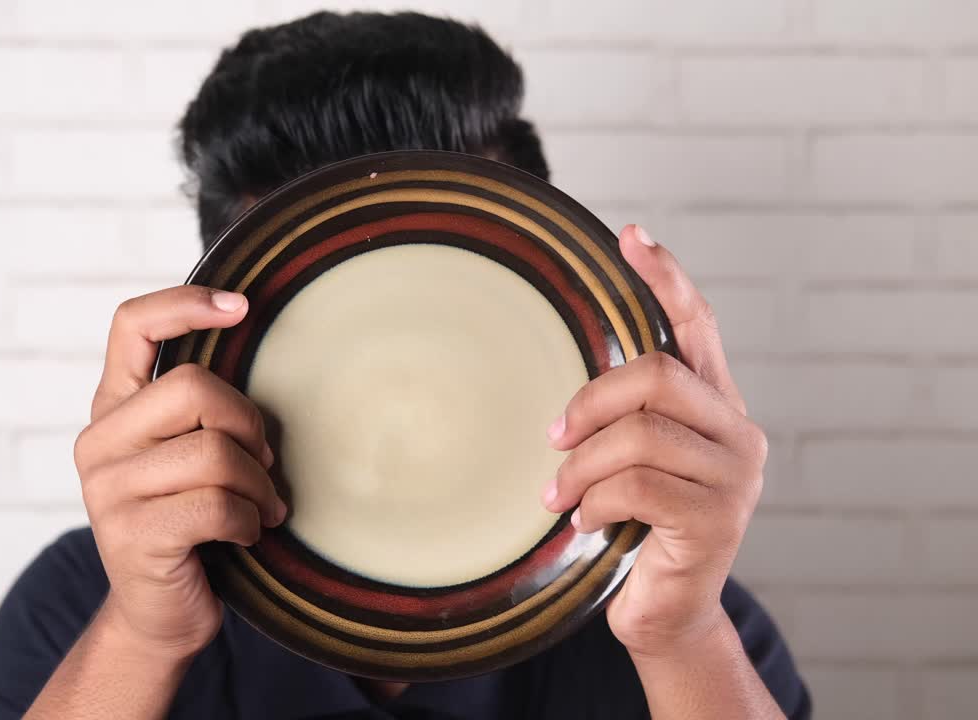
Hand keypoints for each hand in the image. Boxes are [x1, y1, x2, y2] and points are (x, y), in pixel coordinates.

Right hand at [73, 286, 285, 661]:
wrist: (158, 614)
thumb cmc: (190, 523)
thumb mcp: (188, 455)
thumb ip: (201, 410)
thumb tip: (257, 358)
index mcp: (113, 408)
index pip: (131, 325)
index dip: (185, 304)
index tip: (241, 307)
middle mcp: (99, 441)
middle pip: (194, 388)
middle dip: (249, 426)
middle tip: (265, 465)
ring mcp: (108, 490)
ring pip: (214, 453)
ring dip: (258, 486)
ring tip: (260, 508)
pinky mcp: (131, 536)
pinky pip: (217, 506)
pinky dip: (249, 522)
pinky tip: (246, 534)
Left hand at [542, 225, 767, 658]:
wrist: (664, 611)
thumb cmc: (636, 528)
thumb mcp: (629, 462)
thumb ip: (621, 418)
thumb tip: (561, 385)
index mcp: (714, 406)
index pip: (698, 326)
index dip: (667, 278)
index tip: (631, 237)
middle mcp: (737, 432)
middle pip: (657, 376)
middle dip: (589, 404)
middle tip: (553, 439)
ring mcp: (735, 477)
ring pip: (638, 436)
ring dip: (581, 468)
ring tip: (561, 496)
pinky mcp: (717, 521)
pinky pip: (637, 487)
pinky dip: (595, 502)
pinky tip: (585, 521)